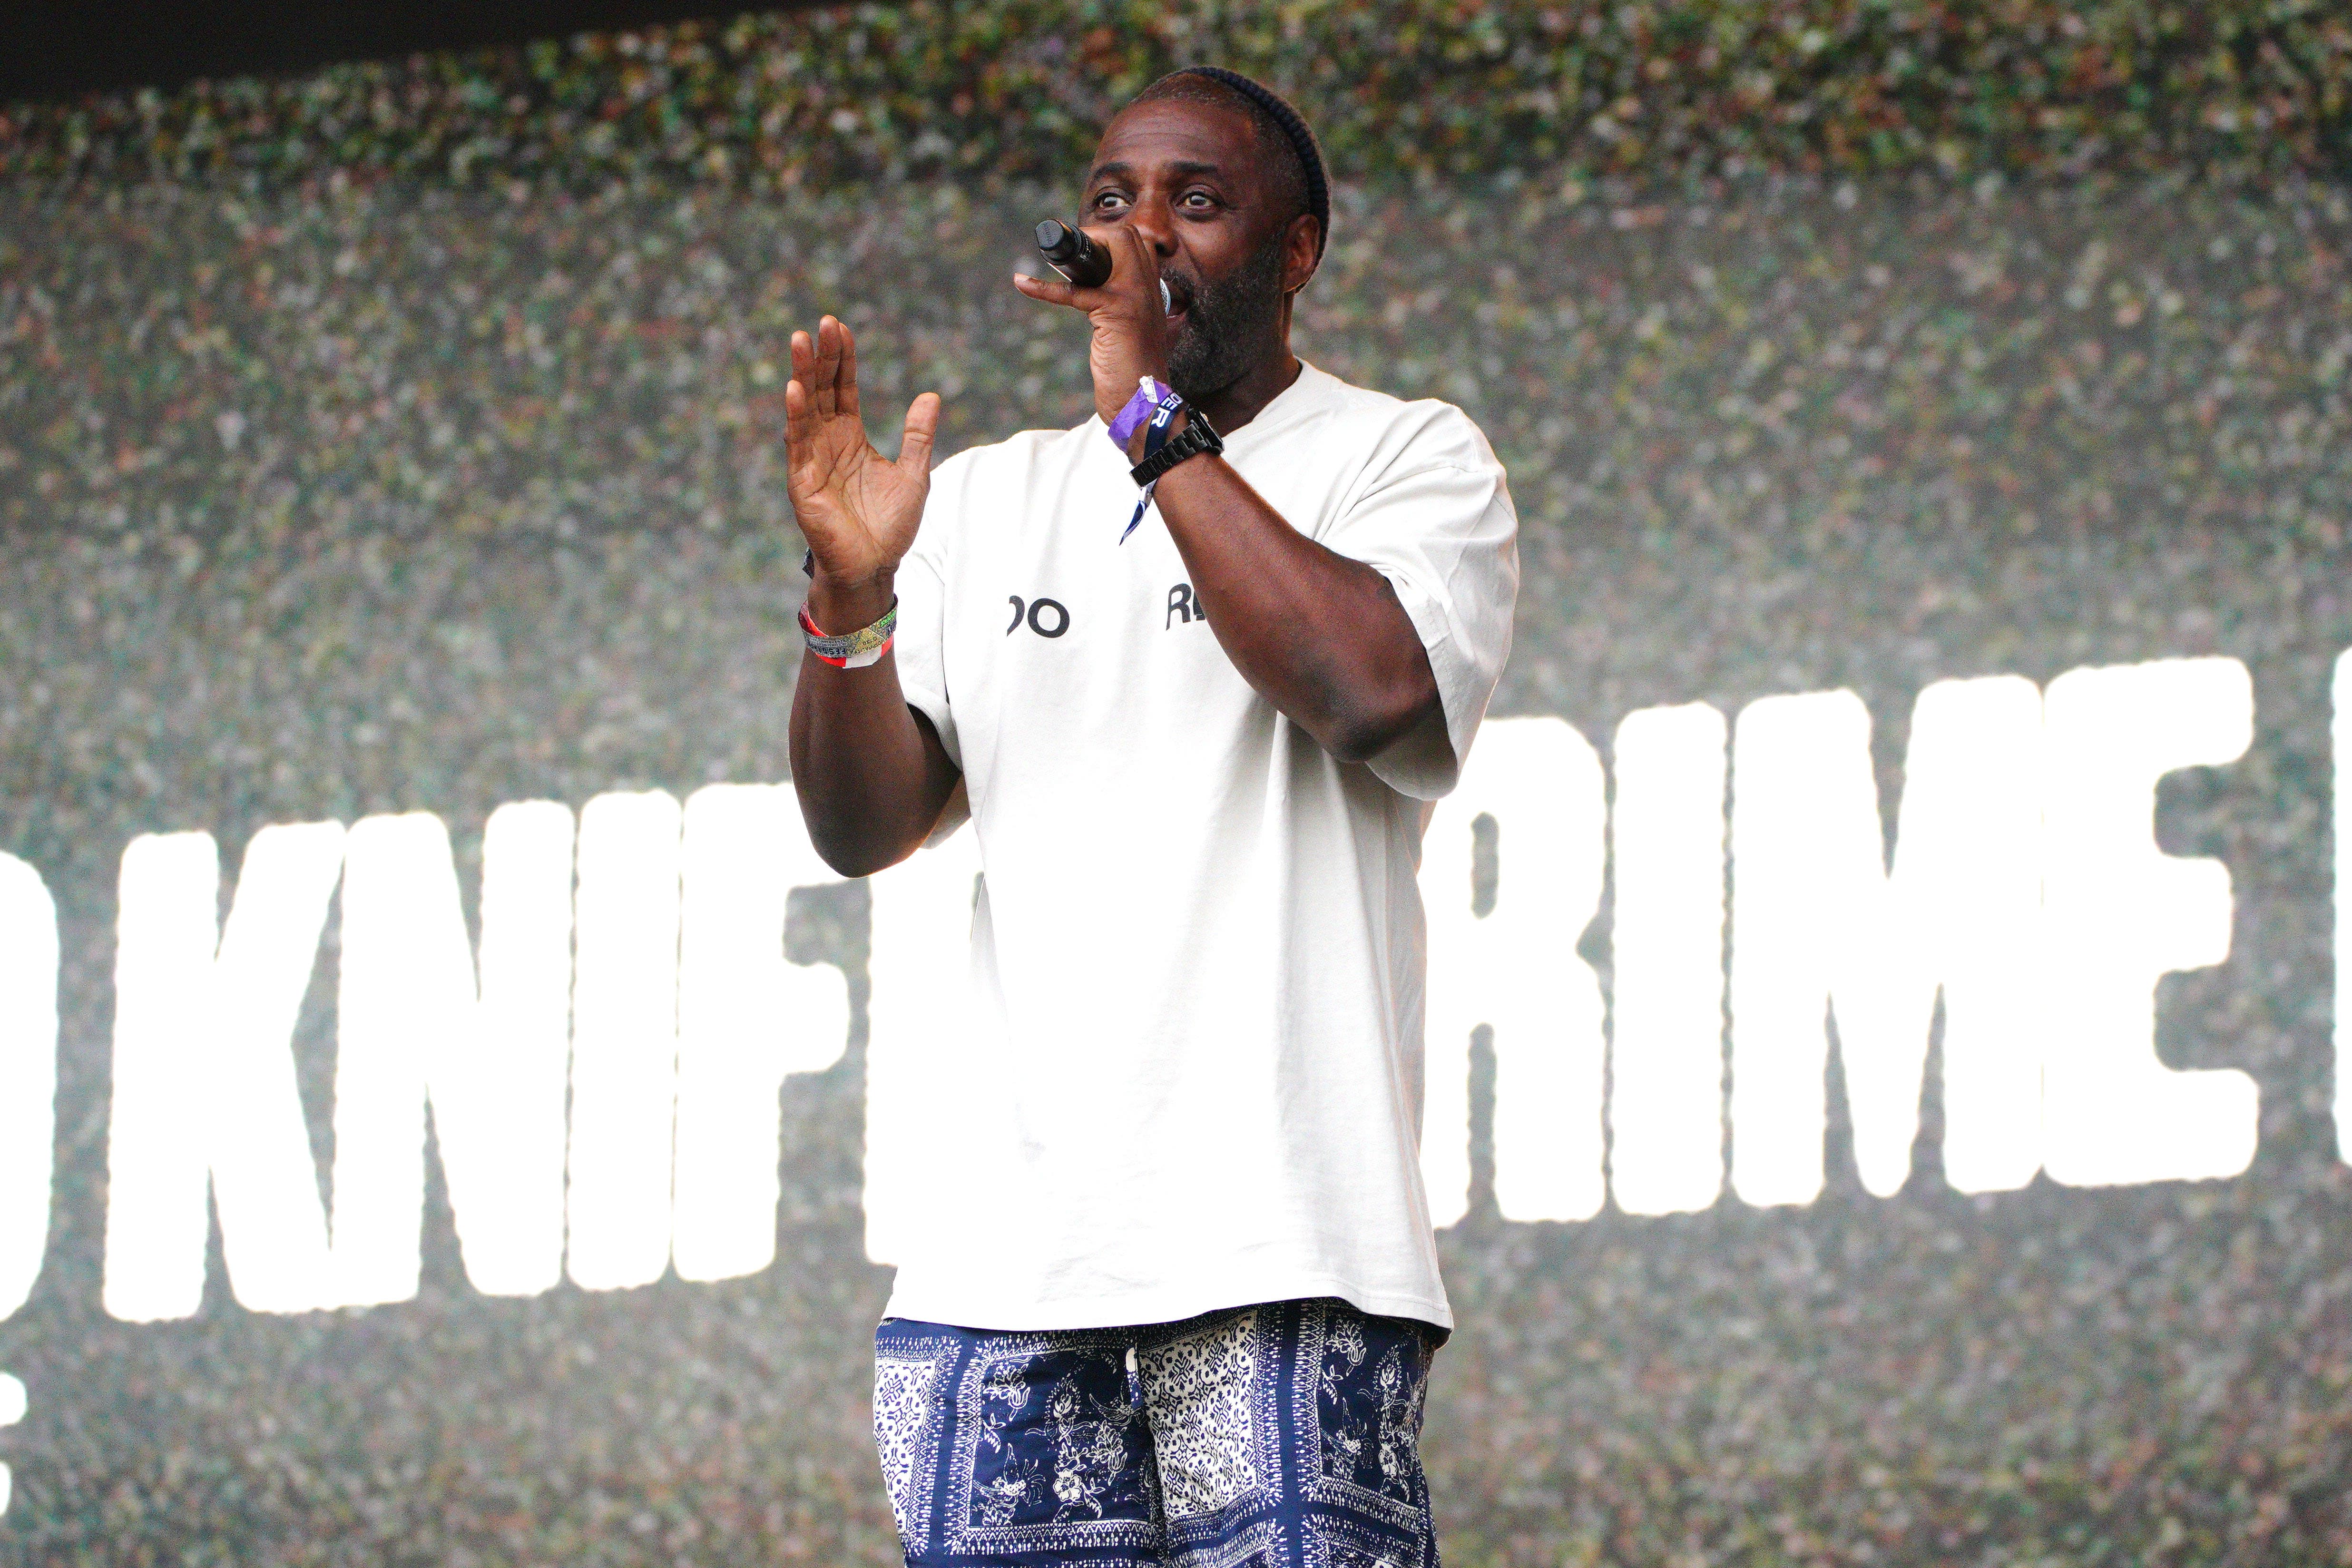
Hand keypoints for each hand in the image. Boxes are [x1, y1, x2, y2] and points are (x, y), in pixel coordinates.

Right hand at [785, 315, 939, 627]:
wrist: (875, 567)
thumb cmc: (891, 525)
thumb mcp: (914, 473)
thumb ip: (918, 435)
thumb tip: (930, 395)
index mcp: (851, 436)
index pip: (843, 387)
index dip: (843, 358)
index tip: (841, 326)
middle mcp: (827, 442)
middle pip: (822, 389)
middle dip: (821, 356)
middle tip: (822, 323)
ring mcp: (812, 459)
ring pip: (805, 409)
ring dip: (802, 374)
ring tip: (801, 341)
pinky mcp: (802, 481)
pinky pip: (797, 443)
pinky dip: (796, 416)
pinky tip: (795, 389)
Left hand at [1012, 225, 1173, 431]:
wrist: (1144, 406)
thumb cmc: (1132, 374)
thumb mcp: (1131, 332)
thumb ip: (1122, 309)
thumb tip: (1093, 293)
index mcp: (1151, 293)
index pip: (1138, 244)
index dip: (1108, 241)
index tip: (1082, 254)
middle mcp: (1148, 289)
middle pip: (1126, 235)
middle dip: (1093, 237)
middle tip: (1067, 256)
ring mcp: (1135, 297)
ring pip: (1111, 246)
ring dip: (1074, 251)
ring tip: (1049, 254)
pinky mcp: (1116, 312)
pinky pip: (1075, 290)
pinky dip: (1043, 287)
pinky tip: (1022, 282)